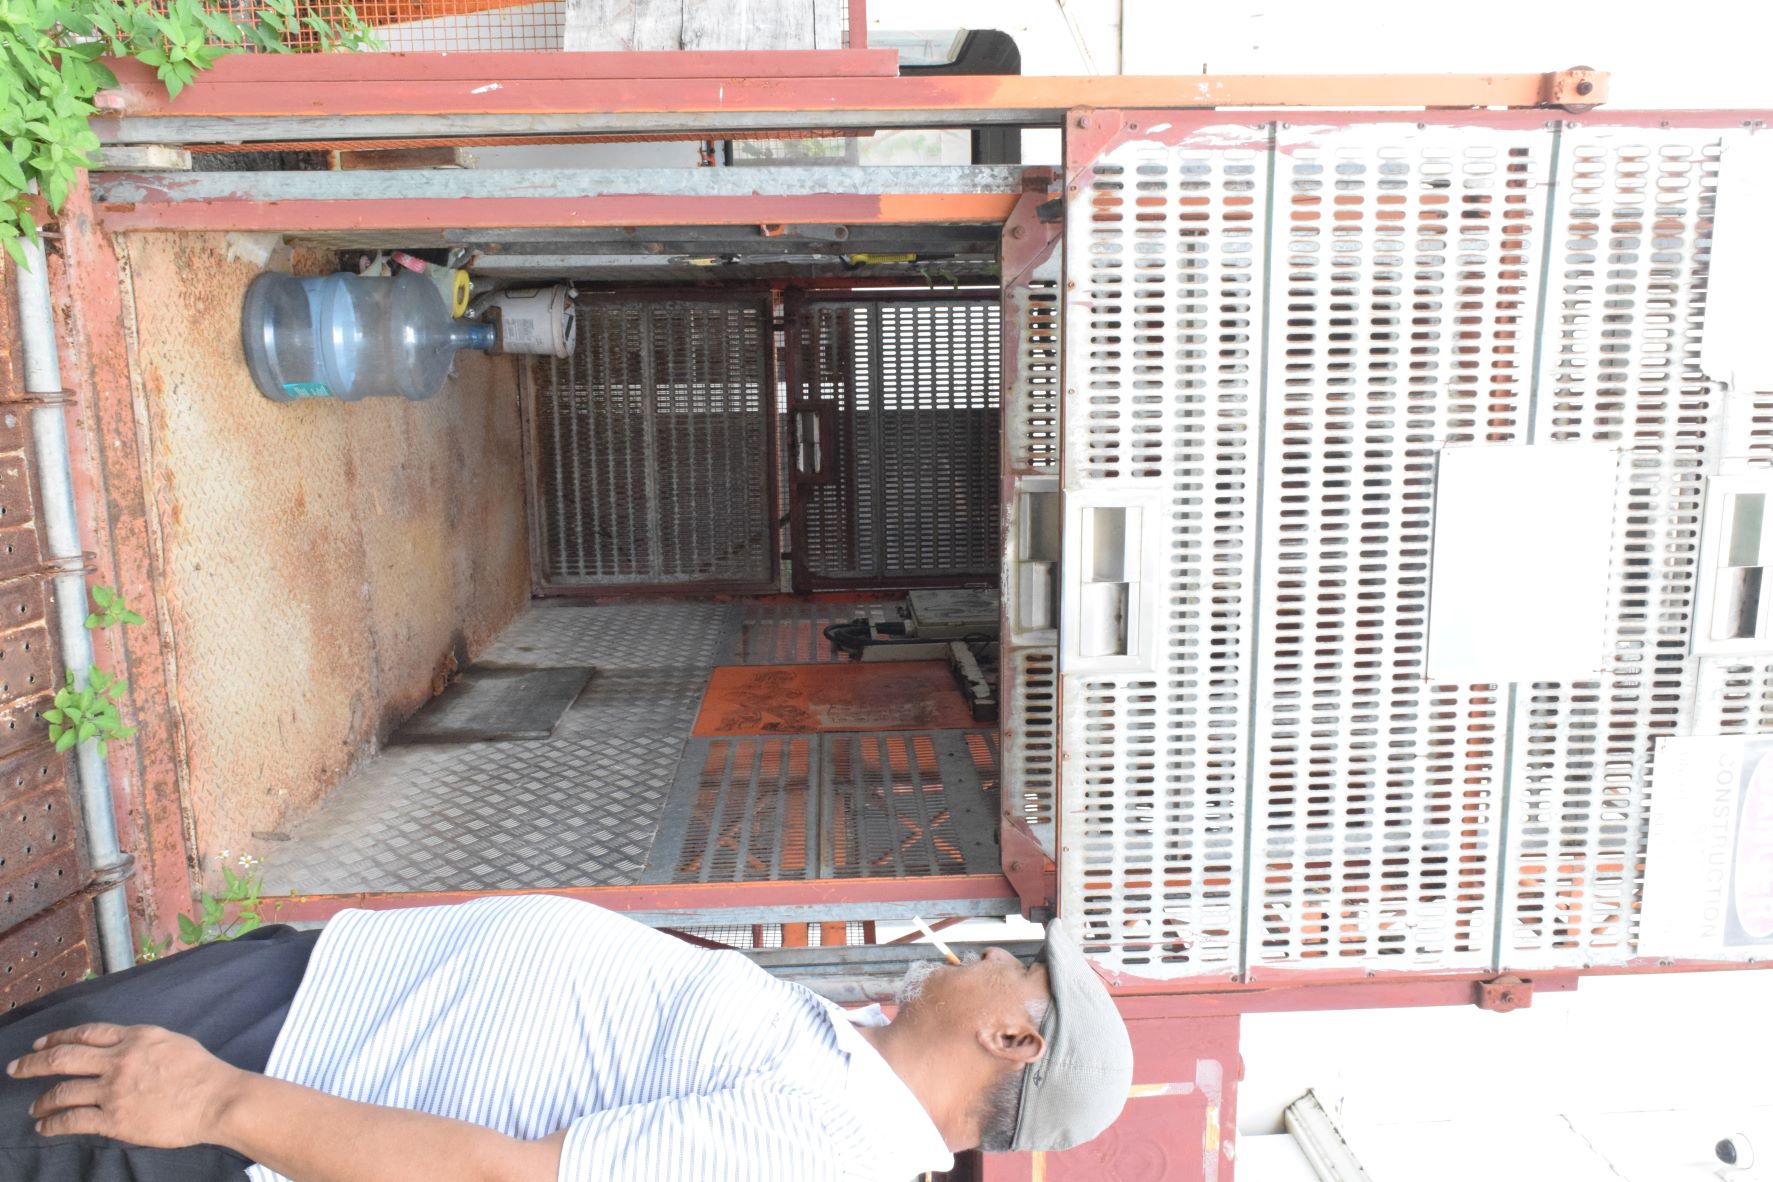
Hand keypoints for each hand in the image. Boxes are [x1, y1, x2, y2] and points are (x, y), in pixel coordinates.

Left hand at [6, 1022, 242, 1147]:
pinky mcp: (114, 1119)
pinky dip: (53, 1124)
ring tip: (34, 1108)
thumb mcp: (171, 1042)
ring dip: (42, 1100)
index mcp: (135, 1037)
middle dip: (33, 1062)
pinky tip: (46, 1127)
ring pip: (62, 1091)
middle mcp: (119, 1060)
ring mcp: (114, 1090)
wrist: (216, 1099)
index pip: (86, 1033)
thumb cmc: (203, 1072)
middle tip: (16, 1068)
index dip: (58, 1037)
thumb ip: (143, 1044)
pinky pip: (72, 1120)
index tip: (41, 1043)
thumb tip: (124, 1050)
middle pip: (63, 1057)